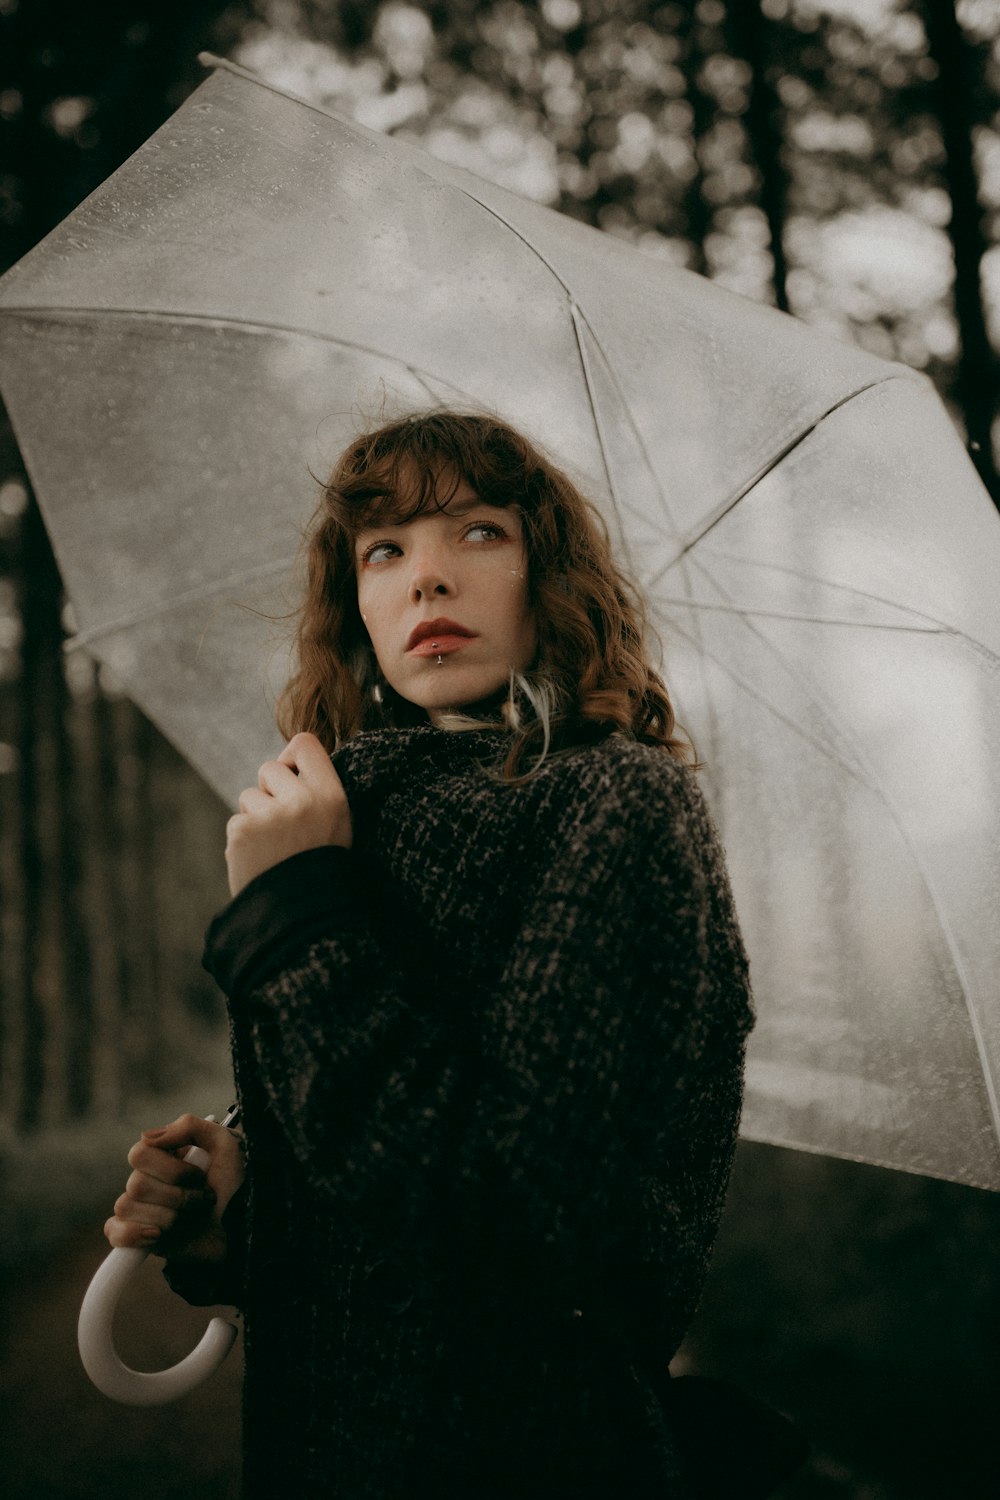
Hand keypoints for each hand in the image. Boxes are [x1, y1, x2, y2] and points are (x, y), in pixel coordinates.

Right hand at [104, 1114, 245, 1263]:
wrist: (248, 1229)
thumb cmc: (238, 1185)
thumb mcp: (225, 1144)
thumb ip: (188, 1127)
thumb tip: (147, 1136)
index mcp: (165, 1156)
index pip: (139, 1154)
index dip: (169, 1168)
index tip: (200, 1175)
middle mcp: (150, 1180)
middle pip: (136, 1184)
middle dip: (177, 1196)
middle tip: (204, 1199)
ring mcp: (144, 1209)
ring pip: (128, 1208)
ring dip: (170, 1216)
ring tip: (192, 1218)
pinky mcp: (142, 1238)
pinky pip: (116, 1232)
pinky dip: (133, 1235)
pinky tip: (158, 1236)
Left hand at [225, 731, 352, 897]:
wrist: (302, 916)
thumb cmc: (320, 867)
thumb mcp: (337, 825)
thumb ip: (316, 792)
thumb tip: (287, 761)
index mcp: (332, 797)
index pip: (305, 744)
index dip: (292, 757)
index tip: (292, 775)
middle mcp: (303, 801)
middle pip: (269, 768)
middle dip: (270, 790)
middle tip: (284, 824)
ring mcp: (270, 816)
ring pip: (249, 796)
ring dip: (256, 816)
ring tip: (274, 848)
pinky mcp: (243, 832)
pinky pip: (237, 821)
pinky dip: (244, 840)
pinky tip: (261, 860)